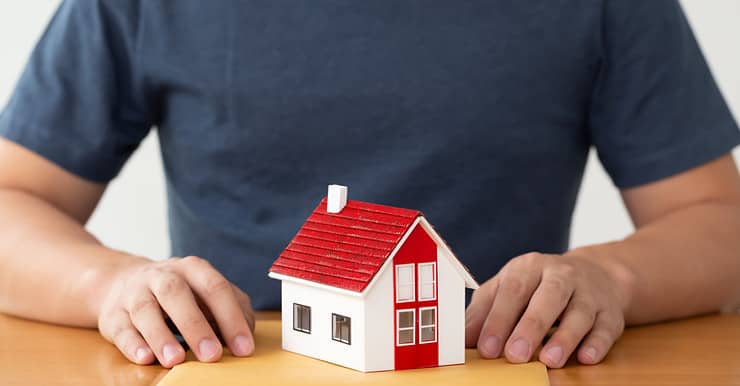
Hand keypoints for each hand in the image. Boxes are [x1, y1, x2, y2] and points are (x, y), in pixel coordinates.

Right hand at [97, 256, 254, 367]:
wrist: (123, 283)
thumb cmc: (179, 294)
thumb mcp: (206, 293)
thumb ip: (232, 307)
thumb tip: (247, 331)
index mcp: (193, 269)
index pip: (215, 288)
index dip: (231, 317)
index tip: (243, 347)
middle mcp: (162, 276)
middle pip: (176, 294)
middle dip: (196, 326)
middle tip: (212, 355)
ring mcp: (134, 293)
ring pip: (146, 311)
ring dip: (161, 336)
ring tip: (176, 360)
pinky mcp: (113, 315)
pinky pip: (121, 328)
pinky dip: (132, 344)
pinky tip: (145, 358)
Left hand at [465, 252, 629, 367]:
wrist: (594, 274)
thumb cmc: (538, 287)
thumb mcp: (506, 290)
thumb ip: (484, 312)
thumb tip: (460, 340)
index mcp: (529, 267)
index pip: (512, 291)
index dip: (499, 320)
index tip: (487, 348)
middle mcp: (561, 275)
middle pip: (548, 297)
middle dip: (531, 327)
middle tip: (515, 355)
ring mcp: (589, 293)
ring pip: (579, 313)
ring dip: (565, 337)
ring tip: (550, 360)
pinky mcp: (611, 312)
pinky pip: (607, 327)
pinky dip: (598, 343)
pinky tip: (586, 357)